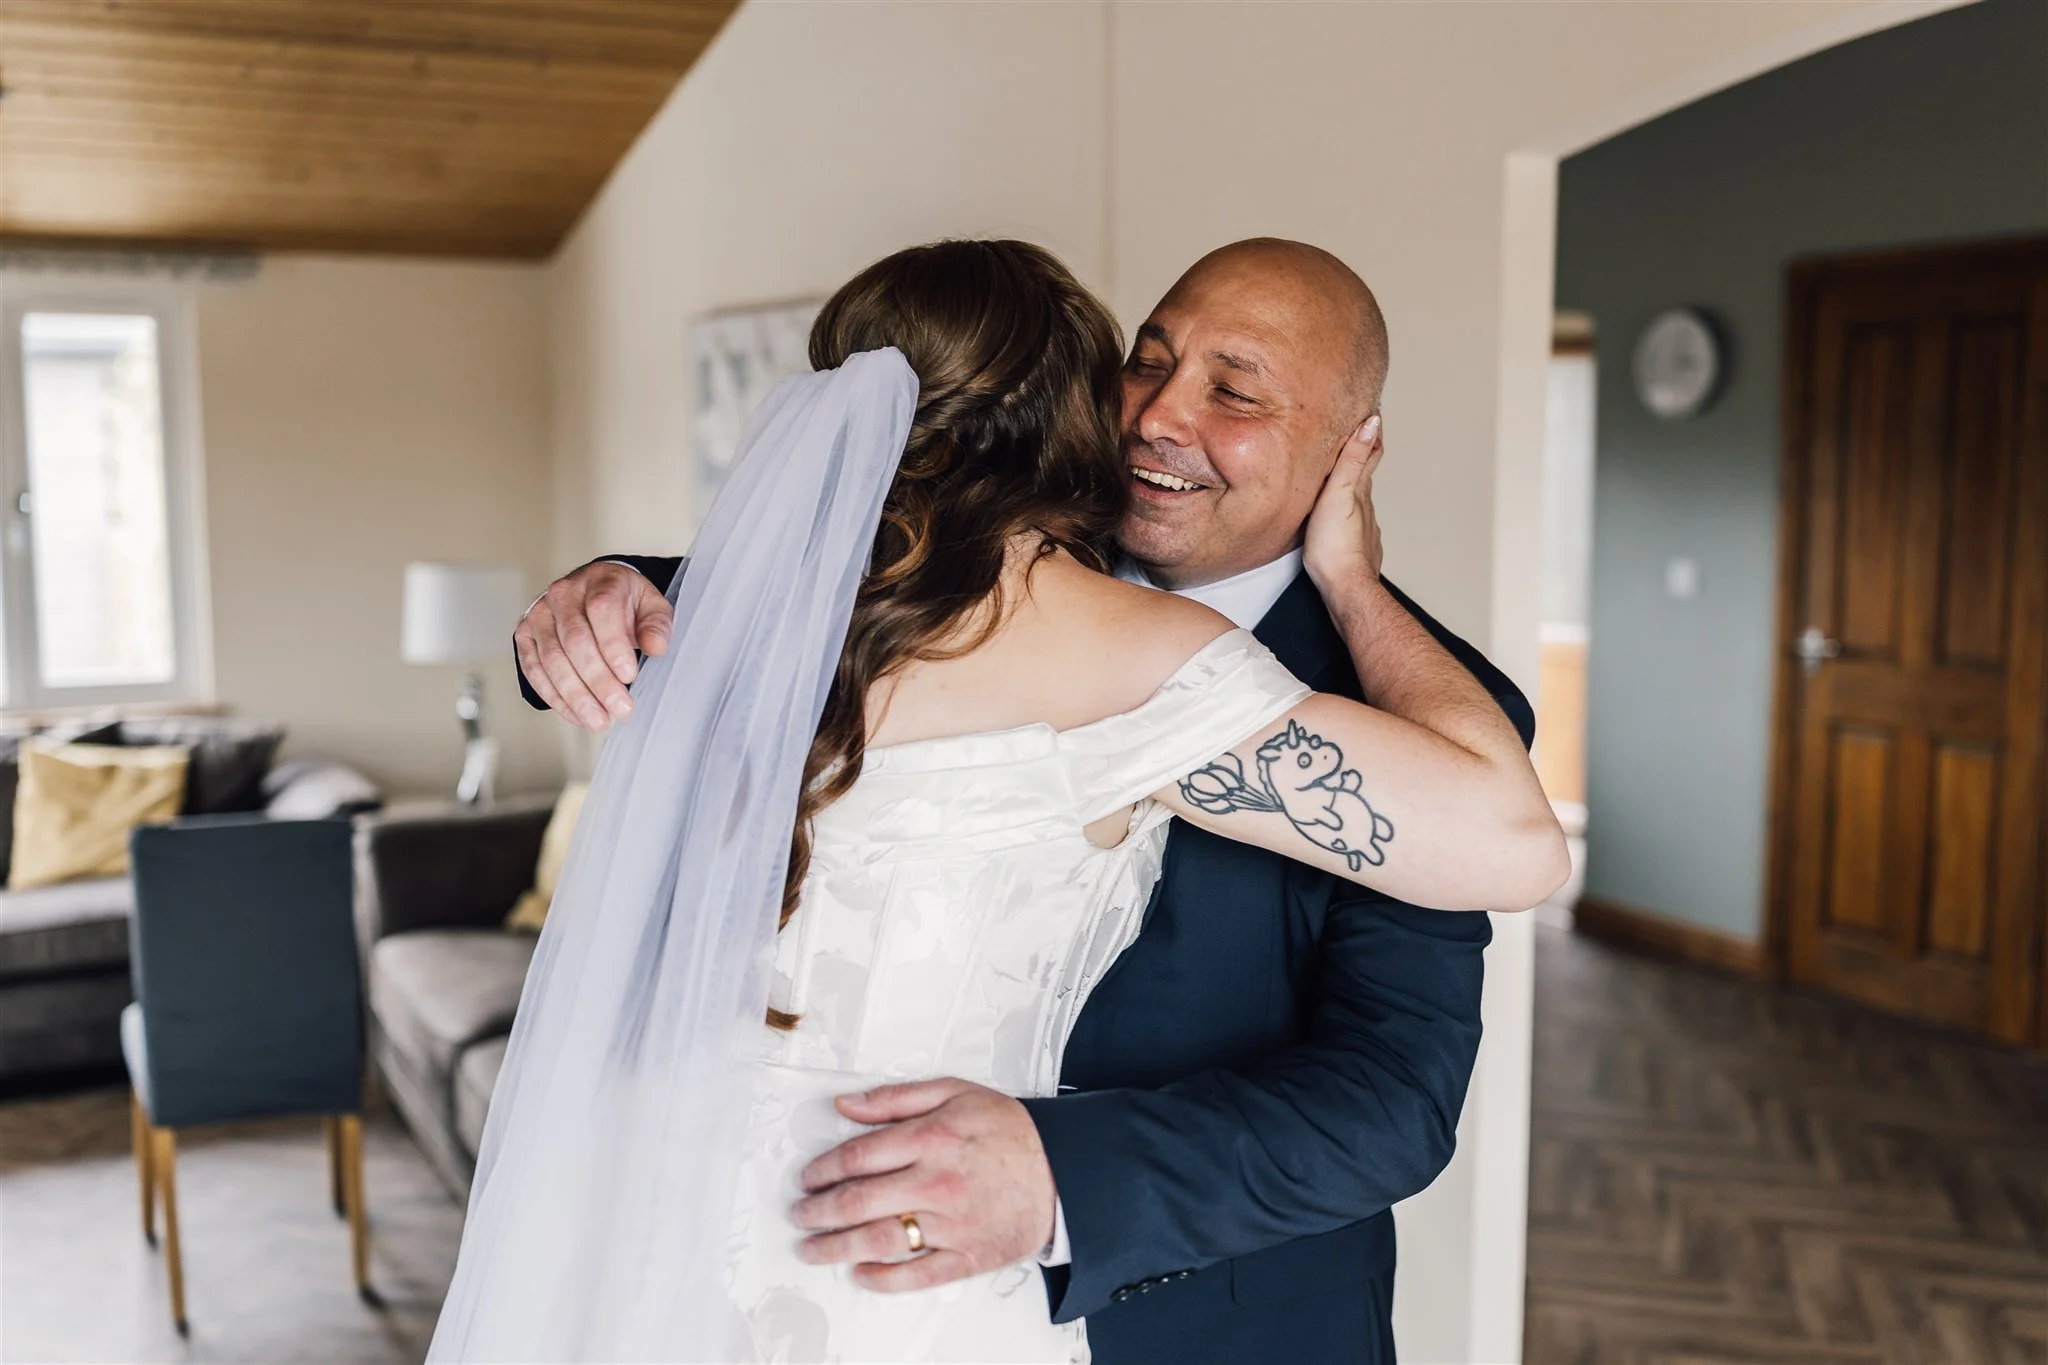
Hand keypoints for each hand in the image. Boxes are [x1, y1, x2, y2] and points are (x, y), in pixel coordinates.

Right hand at [513, 561, 671, 731]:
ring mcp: (540, 615)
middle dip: (598, 680)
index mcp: (599, 581)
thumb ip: (657, 625)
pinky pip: (535, 670)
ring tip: (599, 720)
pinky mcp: (526, 636)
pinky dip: (555, 696)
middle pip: (575, 641)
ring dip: (576, 695)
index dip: (614, 646)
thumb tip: (657, 647)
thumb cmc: (624, 602)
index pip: (602, 610)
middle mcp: (563, 594)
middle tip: (620, 708)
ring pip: (552, 659)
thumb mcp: (651, 606)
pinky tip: (576, 714)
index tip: (629, 675)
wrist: (594, 592)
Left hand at [791, 1079, 1056, 1292]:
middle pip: (857, 1203)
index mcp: (931, 1138)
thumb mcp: (955, 1093)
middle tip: (800, 1214)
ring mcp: (950, 1225)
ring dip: (835, 1248)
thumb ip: (895, 1099)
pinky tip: (860, 1273)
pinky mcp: (966, 1257)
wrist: (1064, 1171)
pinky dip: (882, 1279)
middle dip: (817, 1212)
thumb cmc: (1010, 1132)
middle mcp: (936, 1183)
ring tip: (812, 1248)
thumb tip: (847, 1105)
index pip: (857, 1157)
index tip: (808, 1177)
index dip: (822, 1169)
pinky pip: (915, 1276)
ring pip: (877, 1241)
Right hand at [1302, 413, 1384, 596]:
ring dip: (1353, 483)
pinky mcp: (1354, 546)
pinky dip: (1347, 510)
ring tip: (1341, 473)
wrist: (1345, 588)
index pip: (1370, 453)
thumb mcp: (1339, 493)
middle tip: (1357, 434)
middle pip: (1365, 474)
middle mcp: (1365, 507)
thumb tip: (1372, 423)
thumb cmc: (1335, 546)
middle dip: (1362, 453)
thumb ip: (1353, 458)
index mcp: (1360, 490)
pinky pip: (1351, 521)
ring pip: (1359, 498)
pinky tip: (1337, 515)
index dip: (1371, 432)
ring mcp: (1362, 528)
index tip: (1371, 412)